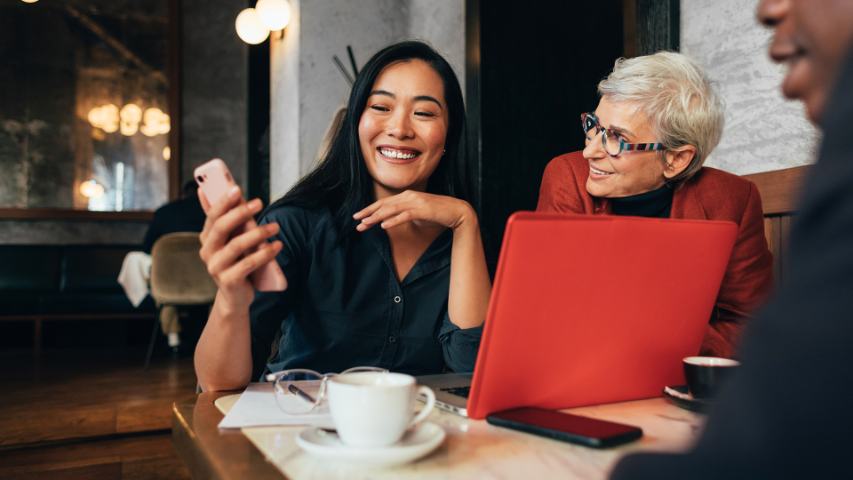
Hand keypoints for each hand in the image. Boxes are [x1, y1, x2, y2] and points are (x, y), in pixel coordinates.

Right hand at [198, 187, 281, 312]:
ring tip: (276, 227)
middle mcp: (207, 251)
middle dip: (240, 213)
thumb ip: (230, 219)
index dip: (223, 201)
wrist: (235, 296)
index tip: (237, 189)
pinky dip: (265, 254)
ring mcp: (216, 267)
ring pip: (236, 245)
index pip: (212, 216)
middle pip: (221, 227)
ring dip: (258, 233)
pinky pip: (248, 264)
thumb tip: (224, 188)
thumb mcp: (232, 240)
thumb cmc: (236, 262)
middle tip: (259, 202)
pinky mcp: (228, 281)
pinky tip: (277, 246)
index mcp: (207, 238)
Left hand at [353, 190, 475, 231]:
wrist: (457, 212)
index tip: (359, 216)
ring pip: (391, 210)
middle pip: (384, 205)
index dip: (370, 209)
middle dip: (368, 213)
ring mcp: (416, 202)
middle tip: (356, 221)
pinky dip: (393, 220)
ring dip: (376, 218)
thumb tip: (393, 221)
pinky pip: (404, 216)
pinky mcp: (422, 210)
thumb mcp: (418, 215)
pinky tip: (383, 226)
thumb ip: (405, 215)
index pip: (384, 202)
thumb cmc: (438, 214)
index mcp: (407, 196)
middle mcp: (409, 196)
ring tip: (365, 224)